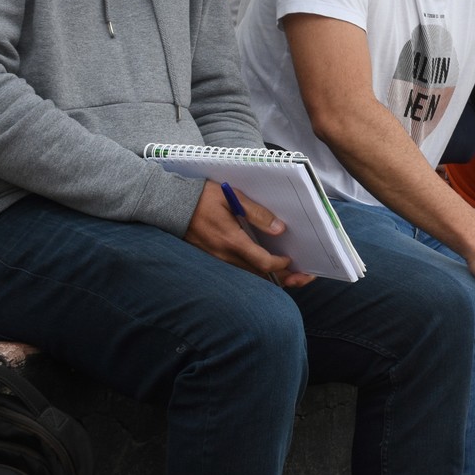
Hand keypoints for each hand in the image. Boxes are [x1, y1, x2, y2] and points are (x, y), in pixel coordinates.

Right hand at [184, 185, 309, 288]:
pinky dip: (256, 271)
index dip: (281, 265)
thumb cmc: (202, 197)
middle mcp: (225, 255)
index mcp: (232, 241)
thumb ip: (257, 213)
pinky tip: (266, 266)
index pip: (263, 263)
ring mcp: (218, 259)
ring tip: (291, 275)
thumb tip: (279, 229)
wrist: (170, 204)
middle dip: (284, 277)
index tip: (292, 260)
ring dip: (271, 277)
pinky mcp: (213, 258)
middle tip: (304, 278)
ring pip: (249, 275)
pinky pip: (239, 269)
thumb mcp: (232, 197)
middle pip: (259, 275)